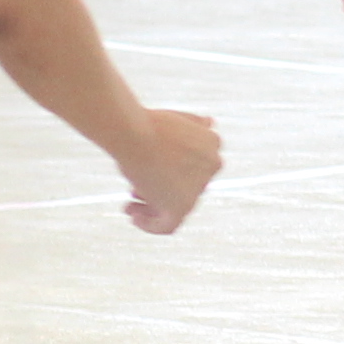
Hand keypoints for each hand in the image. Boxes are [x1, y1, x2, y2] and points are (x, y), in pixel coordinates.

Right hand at [122, 106, 220, 234]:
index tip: (150, 171)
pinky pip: (168, 225)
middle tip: (135, 189)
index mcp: (212, 143)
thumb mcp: (177, 119)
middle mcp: (212, 165)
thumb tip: (210, 123)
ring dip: (152, 206)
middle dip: (160, 188)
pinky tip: (134, 217)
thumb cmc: (147, 125)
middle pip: (185, 186)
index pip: (195, 165)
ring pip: (177, 205)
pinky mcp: (182, 206)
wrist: (136, 133)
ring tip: (130, 205)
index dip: (172, 170)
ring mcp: (198, 187)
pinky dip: (150, 225)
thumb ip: (195, 124)